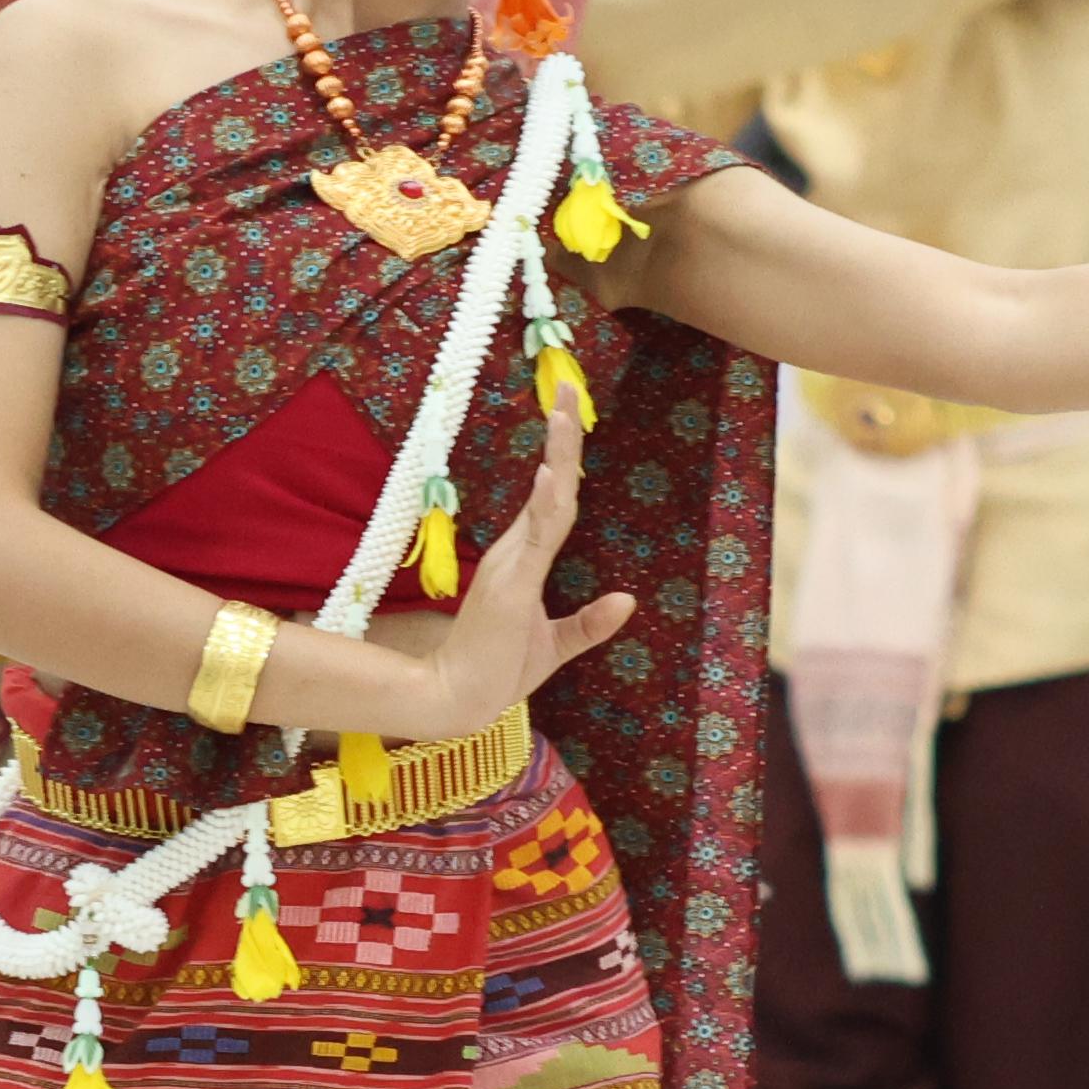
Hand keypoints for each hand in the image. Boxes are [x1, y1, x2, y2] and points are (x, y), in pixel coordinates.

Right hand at [375, 399, 635, 737]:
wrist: (460, 700)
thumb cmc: (499, 670)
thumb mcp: (557, 644)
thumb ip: (589, 623)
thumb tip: (628, 600)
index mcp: (527, 558)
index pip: (555, 499)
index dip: (565, 458)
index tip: (571, 414)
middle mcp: (518, 551)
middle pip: (552, 487)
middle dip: (563, 437)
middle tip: (569, 388)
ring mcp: (513, 564)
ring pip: (547, 502)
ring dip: (559, 456)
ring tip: (565, 411)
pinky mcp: (510, 585)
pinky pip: (536, 538)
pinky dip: (546, 505)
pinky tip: (555, 476)